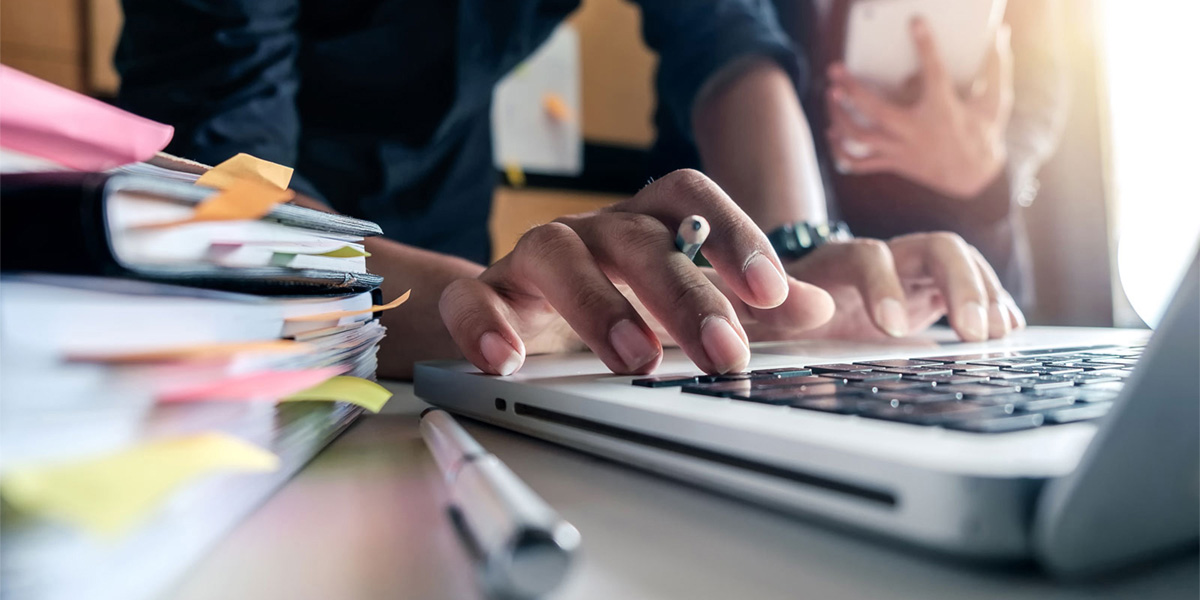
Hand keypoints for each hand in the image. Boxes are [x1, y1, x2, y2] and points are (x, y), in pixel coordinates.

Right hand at [438, 170, 834, 375]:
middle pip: (635, 236)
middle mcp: (594, 230)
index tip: (771, 292)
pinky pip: (473, 296)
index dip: (733, 234)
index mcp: (647, 223)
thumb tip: (818, 307)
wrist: (523, 311)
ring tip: (635, 360)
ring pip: (556, 253)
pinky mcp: (487, 294)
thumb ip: (750, 305)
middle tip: (722, 351)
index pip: (691, 198)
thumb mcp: (688, 304)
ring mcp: (535, 258)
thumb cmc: (619, 302)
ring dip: (599, 306)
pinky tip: (508, 362)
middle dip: (683, 293)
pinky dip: (486, 324)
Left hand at [786, 232, 1025, 341]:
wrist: (789, 308)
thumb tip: (806, 313)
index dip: (883, 284)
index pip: (867, 255)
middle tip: (973, 331)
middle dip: (960, 284)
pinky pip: (971, 289)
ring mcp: (911, 274)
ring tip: (998, 333)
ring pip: (960, 264)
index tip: (890, 328)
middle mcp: (882, 259)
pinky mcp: (929, 294)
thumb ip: (770, 312)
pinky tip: (1009, 329)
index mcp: (834, 262)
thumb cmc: (773, 310)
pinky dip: (994, 305)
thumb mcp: (759, 313)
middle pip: (933, 248)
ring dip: (985, 295)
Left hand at [825, 19, 1013, 198]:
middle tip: (835, 69)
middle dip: (852, 89)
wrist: (974, 177)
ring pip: (860, 136)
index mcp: (943, 110)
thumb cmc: (982, 133)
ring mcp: (902, 150)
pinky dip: (840, 150)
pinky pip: (859, 162)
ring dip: (839, 116)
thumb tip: (999, 34)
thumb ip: (995, 67)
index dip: (926, 45)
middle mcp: (917, 131)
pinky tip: (831, 132)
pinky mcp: (894, 163)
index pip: (934, 72)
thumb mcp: (994, 102)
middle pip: (876, 110)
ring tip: (830, 94)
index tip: (915, 22)